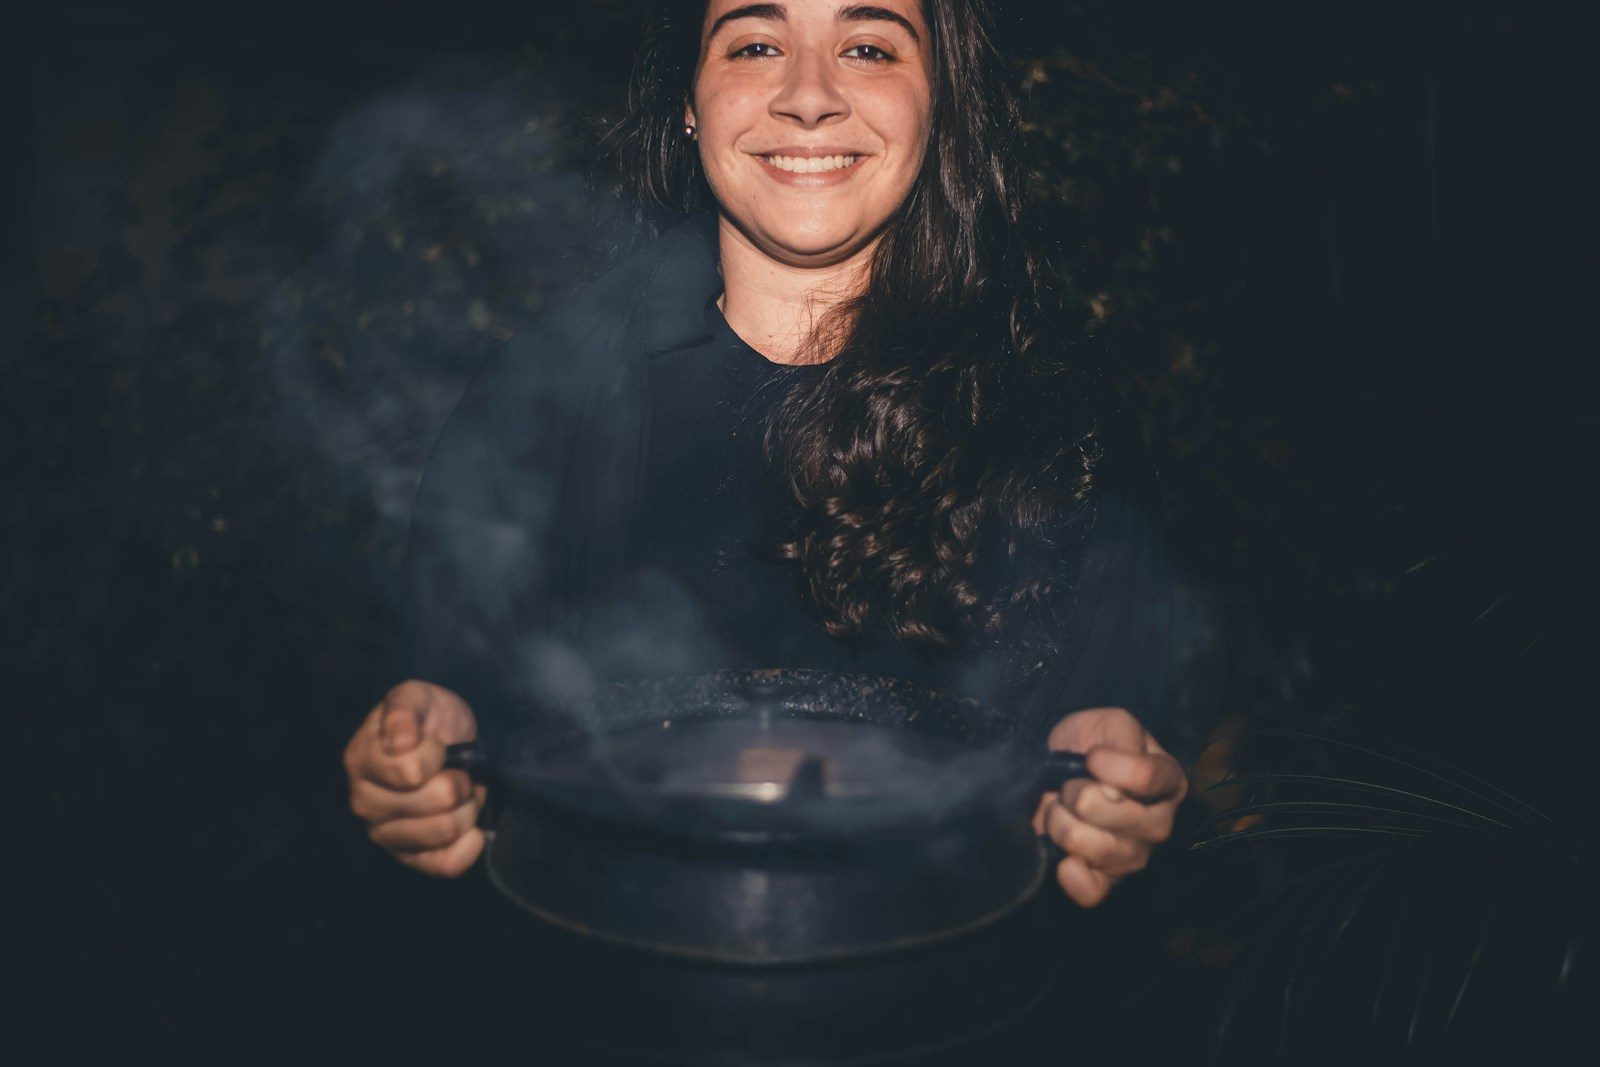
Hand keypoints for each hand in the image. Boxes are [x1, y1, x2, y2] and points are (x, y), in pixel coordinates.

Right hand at [343, 680, 485, 876]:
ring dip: (467, 807)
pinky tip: (471, 827)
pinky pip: (445, 865)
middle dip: (459, 780)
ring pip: (445, 831)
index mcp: (360, 761)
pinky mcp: (410, 858)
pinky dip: (468, 845)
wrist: (448, 741)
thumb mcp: (417, 696)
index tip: (438, 744)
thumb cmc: (428, 718)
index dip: (438, 754)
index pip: (412, 770)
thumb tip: (398, 742)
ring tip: (461, 791)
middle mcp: (365, 803)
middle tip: (456, 769)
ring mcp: (385, 834)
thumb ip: (404, 711)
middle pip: (437, 801)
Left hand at [1032, 706, 1186, 907]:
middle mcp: (1159, 822)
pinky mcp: (1107, 879)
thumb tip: (1113, 791)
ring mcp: (1135, 854)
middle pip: (1122, 817)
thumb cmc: (1091, 742)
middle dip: (1079, 795)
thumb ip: (1121, 740)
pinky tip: (1063, 856)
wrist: (1060, 766)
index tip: (1090, 756)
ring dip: (1063, 824)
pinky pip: (1093, 891)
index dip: (1110, 766)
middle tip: (1070, 785)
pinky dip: (1072, 875)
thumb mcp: (1110, 722)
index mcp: (1169, 780)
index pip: (1146, 778)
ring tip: (1059, 809)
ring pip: (1099, 849)